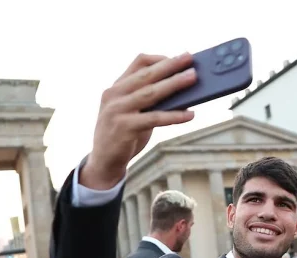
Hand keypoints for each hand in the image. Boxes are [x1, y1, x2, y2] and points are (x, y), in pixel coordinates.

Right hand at [81, 53, 196, 189]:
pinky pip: (154, 118)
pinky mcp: (124, 127)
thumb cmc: (124, 135)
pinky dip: (174, 115)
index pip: (138, 63)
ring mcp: (117, 110)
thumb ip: (151, 101)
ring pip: (150, 93)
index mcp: (117, 87)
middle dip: (170, 65)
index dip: (160, 59)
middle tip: (190, 59)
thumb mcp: (135, 112)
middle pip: (147, 74)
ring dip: (174, 84)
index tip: (179, 58)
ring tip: (193, 78)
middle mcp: (114, 94)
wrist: (104, 161)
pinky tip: (190, 114)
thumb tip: (183, 93)